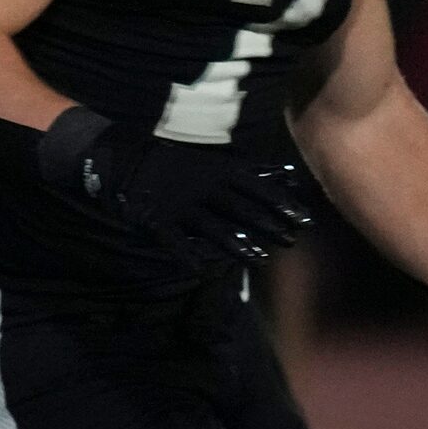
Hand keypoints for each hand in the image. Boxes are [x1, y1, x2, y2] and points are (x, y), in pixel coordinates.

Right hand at [44, 111, 316, 265]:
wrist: (124, 158)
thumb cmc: (173, 161)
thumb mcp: (213, 160)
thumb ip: (246, 170)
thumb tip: (284, 174)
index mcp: (216, 171)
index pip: (257, 188)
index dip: (281, 204)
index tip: (303, 218)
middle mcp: (203, 189)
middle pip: (242, 211)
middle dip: (268, 227)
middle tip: (290, 242)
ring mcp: (180, 206)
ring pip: (215, 229)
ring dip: (238, 246)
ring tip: (259, 259)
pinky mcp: (158, 220)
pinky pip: (175, 242)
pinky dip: (188, 256)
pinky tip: (202, 270)